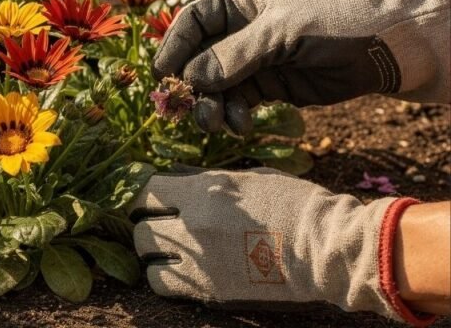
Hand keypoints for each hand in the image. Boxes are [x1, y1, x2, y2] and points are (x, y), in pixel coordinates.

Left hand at [128, 168, 430, 324]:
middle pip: (139, 228)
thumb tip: (178, 176)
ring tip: (167, 253)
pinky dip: (163, 280)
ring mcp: (198, 258)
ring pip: (146, 259)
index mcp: (201, 190)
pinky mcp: (208, 289)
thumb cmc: (295, 205)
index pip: (144, 193)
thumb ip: (208, 179)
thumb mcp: (249, 177)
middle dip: (144, 228)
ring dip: (152, 256)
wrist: (325, 248)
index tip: (148, 203)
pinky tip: (178, 273)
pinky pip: (162, 285)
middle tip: (156, 229)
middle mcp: (192, 223)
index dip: (142, 198)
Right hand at [153, 0, 449, 133]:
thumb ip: (235, 55)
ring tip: (215, 123)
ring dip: (211, 106)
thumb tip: (191, 78)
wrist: (385, 49)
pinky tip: (242, 125)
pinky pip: (238, 103)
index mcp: (239, 3)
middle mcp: (240, 31)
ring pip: (215, 87)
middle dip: (192, 85)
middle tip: (189, 109)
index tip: (162, 74)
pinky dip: (235, 116)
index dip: (174, 46)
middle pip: (198, 59)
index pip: (193, 22)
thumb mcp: (281, 32)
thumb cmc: (333, 23)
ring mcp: (253, 61)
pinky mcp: (269, 88)